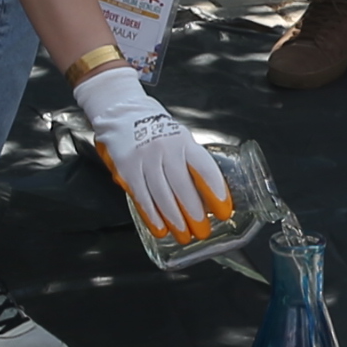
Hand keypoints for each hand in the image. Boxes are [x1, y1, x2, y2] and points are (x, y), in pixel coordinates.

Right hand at [73, 65, 231, 247]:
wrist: (121, 111)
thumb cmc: (157, 130)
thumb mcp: (179, 139)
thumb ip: (191, 163)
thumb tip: (209, 195)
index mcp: (183, 142)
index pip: (204, 168)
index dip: (215, 191)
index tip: (225, 210)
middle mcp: (165, 149)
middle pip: (182, 186)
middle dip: (194, 212)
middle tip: (202, 231)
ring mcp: (144, 159)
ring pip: (161, 195)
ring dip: (174, 219)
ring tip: (183, 235)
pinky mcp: (126, 168)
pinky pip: (141, 196)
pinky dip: (151, 215)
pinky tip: (160, 228)